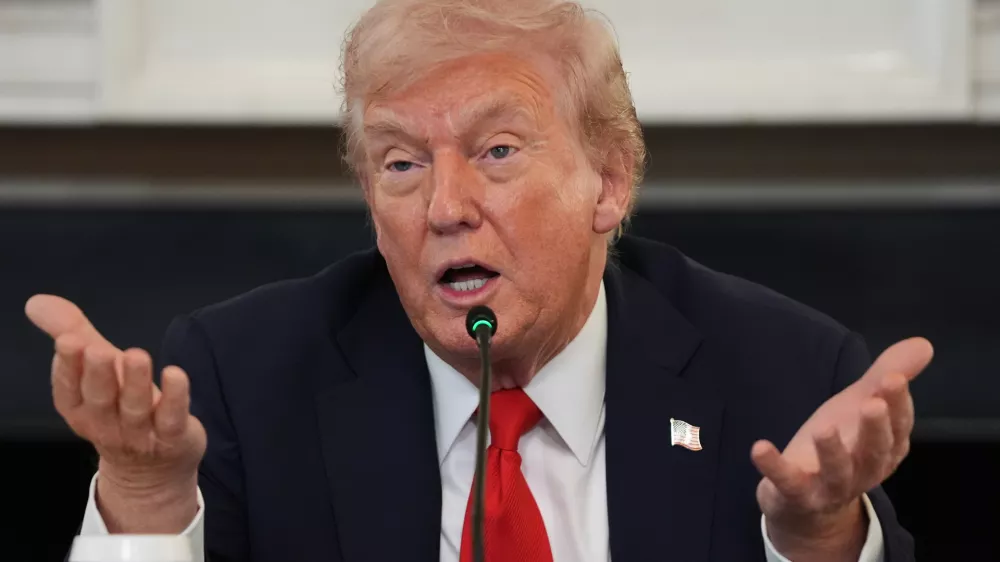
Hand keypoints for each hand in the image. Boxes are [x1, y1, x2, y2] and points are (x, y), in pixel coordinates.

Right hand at [25, 295, 205, 532]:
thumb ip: (71, 334)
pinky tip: (176, 374)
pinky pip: (172, 419)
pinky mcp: (173, 438)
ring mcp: (140, 434)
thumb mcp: (95, 372)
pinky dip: (175, 397)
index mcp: (80, 409)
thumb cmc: (120, 410)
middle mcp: (106, 424)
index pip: (68, 389)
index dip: (68, 367)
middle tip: (98, 349)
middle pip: (99, 400)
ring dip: (135, 382)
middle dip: (97, 375)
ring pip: (135, 408)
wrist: (151, 471)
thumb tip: (38, 302)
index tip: (69, 341)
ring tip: (137, 355)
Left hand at [751, 337, 932, 561]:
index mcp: (885, 449)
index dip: (898, 404)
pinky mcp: (797, 495)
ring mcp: (830, 487)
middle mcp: (864, 471)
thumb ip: (886, 377)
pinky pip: (786, 482)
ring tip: (823, 427)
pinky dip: (773, 467)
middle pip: (874, 452)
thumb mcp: (859, 406)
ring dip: (832, 451)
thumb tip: (923, 344)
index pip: (898, 427)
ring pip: (837, 472)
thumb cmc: (840, 446)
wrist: (805, 504)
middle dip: (875, 428)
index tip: (893, 378)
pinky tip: (759, 447)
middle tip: (872, 403)